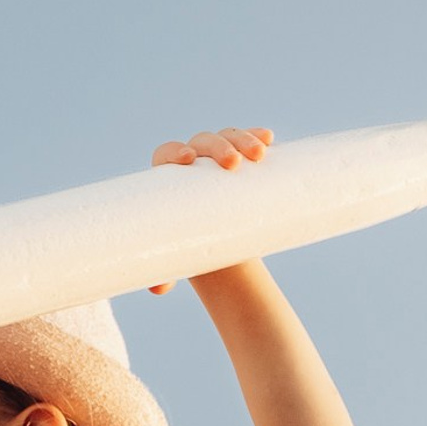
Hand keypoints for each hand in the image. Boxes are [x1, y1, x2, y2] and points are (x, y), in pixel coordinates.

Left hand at [147, 128, 272, 293]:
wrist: (214, 237)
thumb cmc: (189, 245)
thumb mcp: (177, 257)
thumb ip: (164, 271)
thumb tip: (159, 289)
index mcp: (170, 177)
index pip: (166, 154)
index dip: (174, 151)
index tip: (187, 159)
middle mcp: (193, 160)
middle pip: (202, 142)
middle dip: (218, 147)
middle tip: (233, 164)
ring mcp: (218, 157)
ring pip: (228, 137)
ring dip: (243, 140)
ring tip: (260, 154)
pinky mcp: (242, 158)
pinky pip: (249, 141)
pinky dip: (256, 136)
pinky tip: (268, 138)